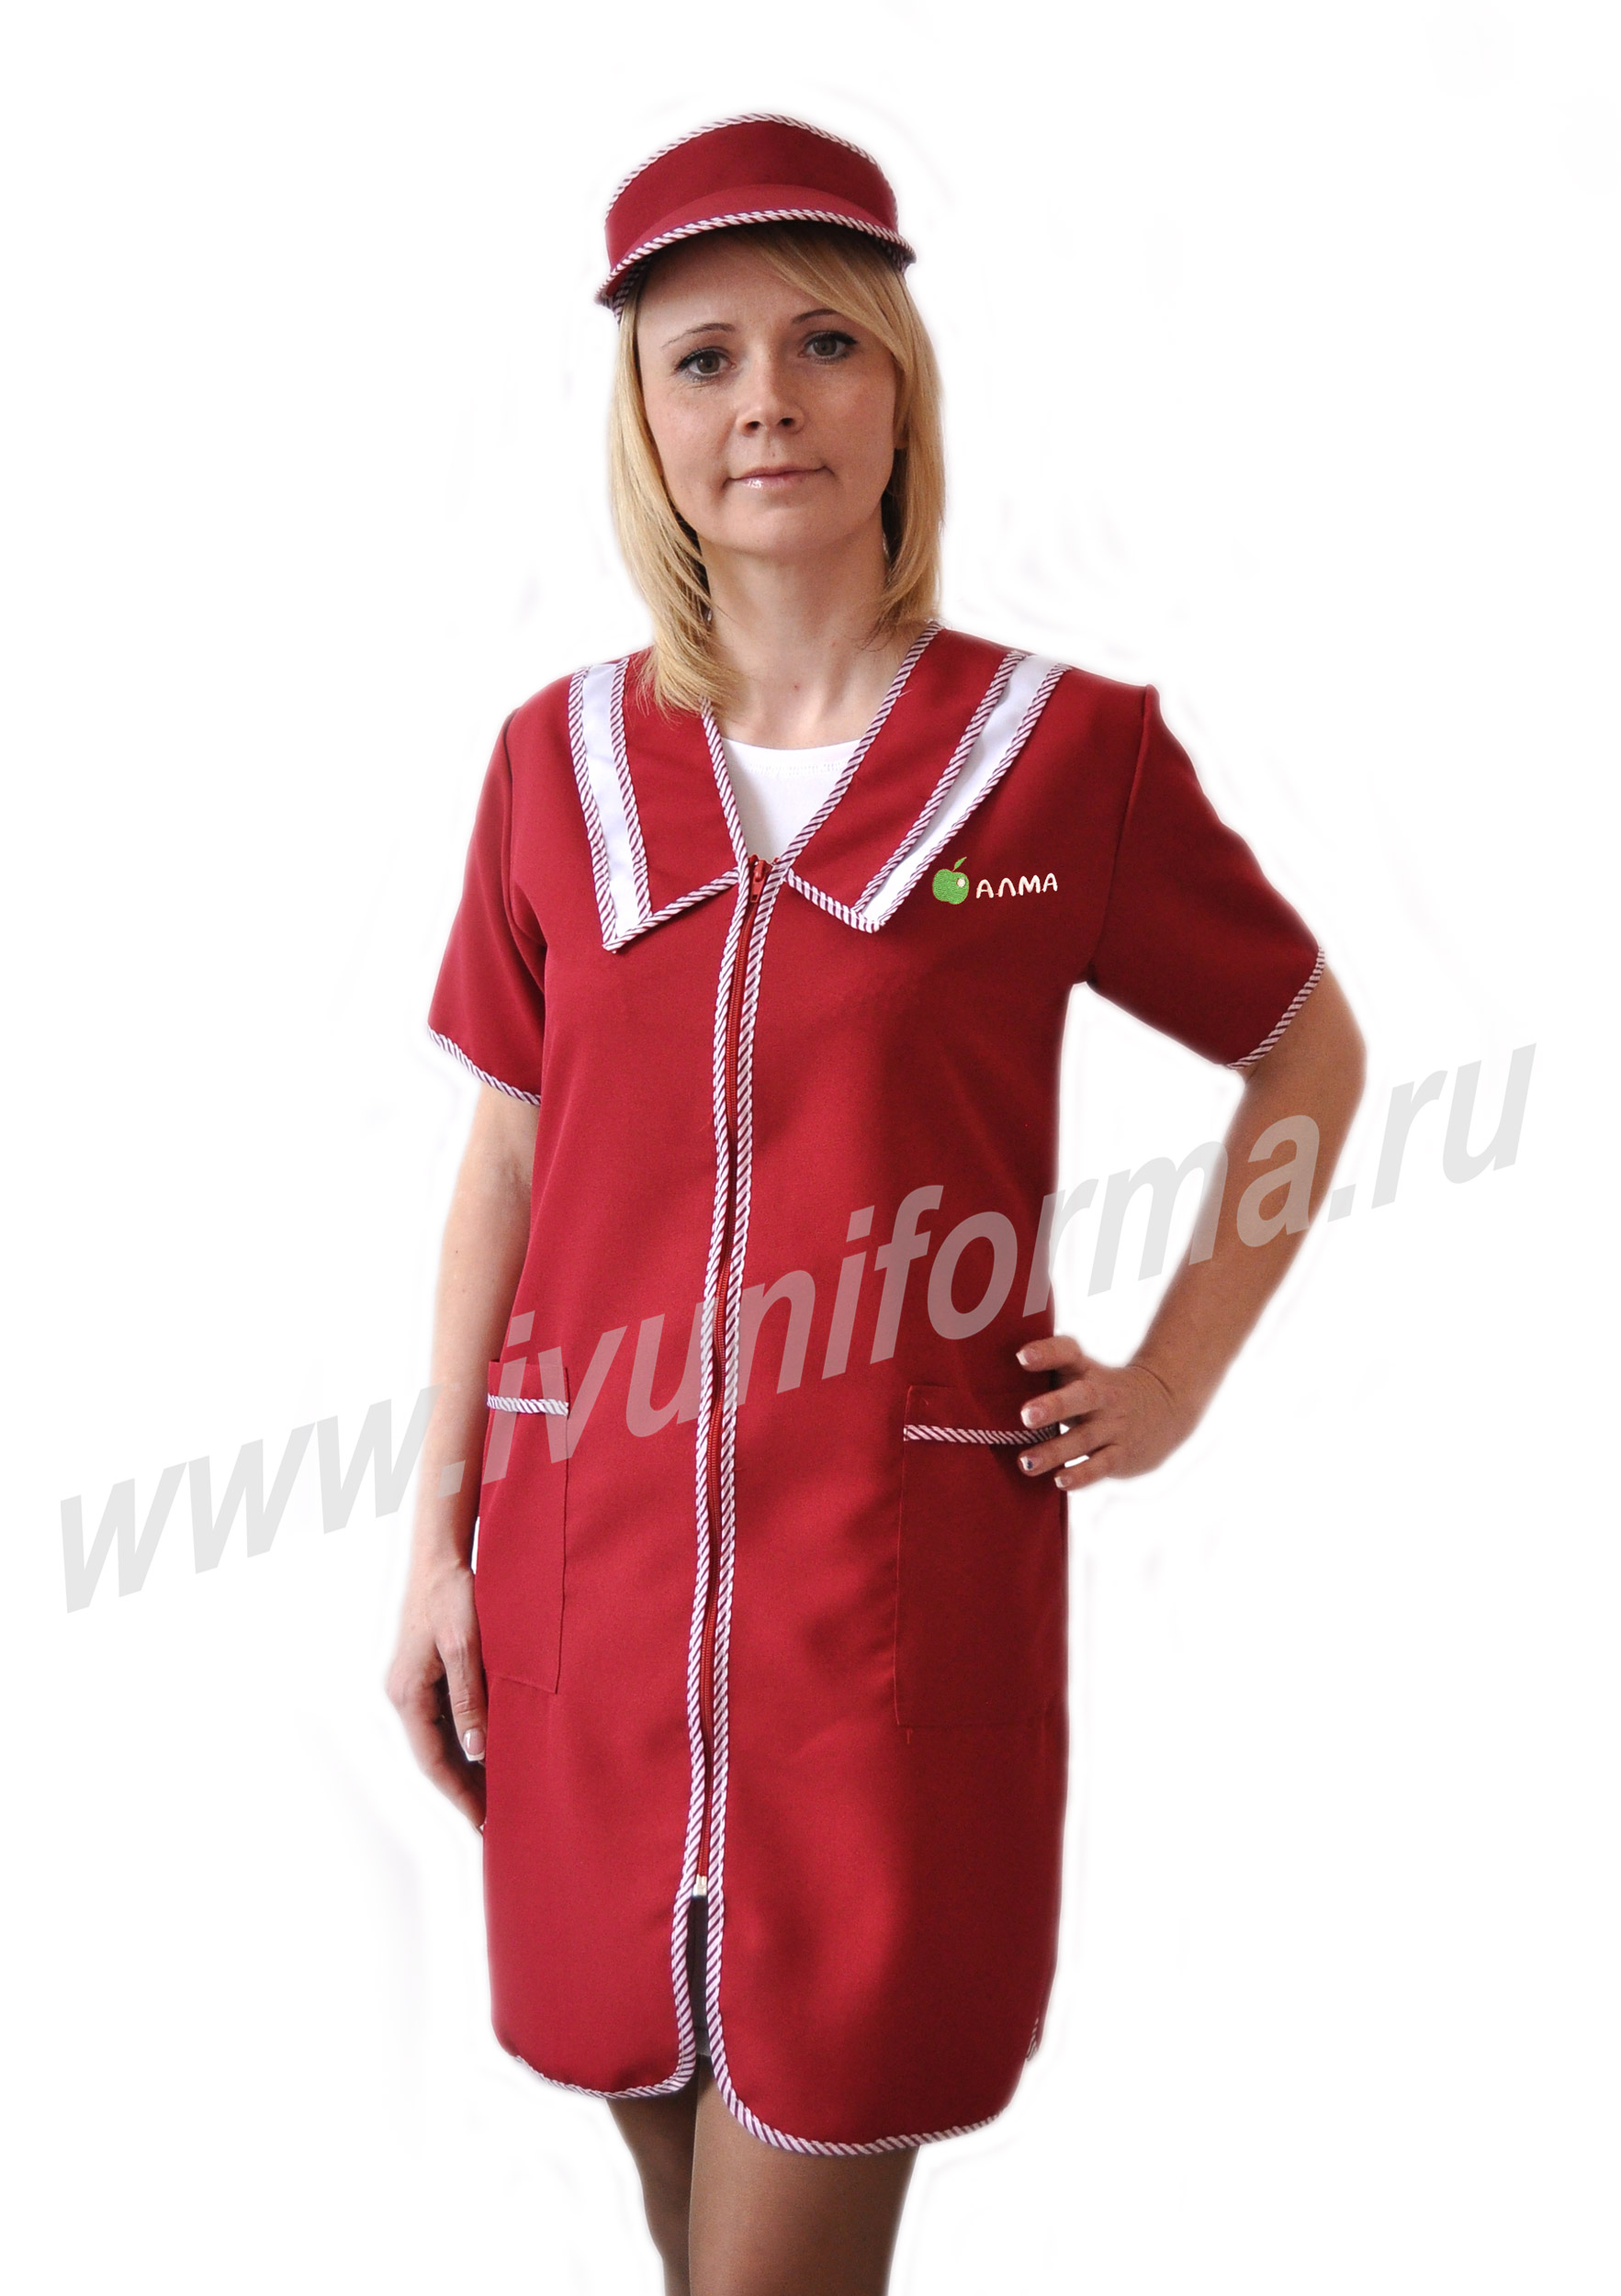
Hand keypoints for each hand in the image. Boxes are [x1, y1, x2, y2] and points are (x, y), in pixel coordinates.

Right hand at [385, 1564, 488, 1831]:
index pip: (433, 1761)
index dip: (459, 1794)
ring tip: (498, 1795)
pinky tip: (490, 1753)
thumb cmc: (453, 1596)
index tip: (483, 1823)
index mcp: (407, 1694)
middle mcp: (404, 1695)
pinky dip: (466, 1742)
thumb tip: (475, 1749)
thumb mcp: (466, 1646)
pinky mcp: (428, 1676)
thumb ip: (469, 1698)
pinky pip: (445, 1721)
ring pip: (440, 1741)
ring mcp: (414, 1686)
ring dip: (467, 1768)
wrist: (441, 1558)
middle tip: (497, 1820)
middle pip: (435, 1756)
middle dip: (464, 1789)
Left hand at [1012, 1334, 1193, 1491]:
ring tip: (1026, 1463)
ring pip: (1084, 1438)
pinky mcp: (1122, 1454)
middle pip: (1081, 1397)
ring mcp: (1114, 1426)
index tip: (1022, 1357)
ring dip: (1054, 1451)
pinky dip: (1081, 1475)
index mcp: (1086, 1370)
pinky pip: (1101, 1465)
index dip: (1046, 1353)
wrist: (1165, 1405)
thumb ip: (1046, 1371)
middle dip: (1054, 1406)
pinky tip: (1060, 1482)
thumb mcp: (1081, 1373)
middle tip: (1024, 1416)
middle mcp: (1101, 1396)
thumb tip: (986, 1374)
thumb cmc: (1099, 1391)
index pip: (1067, 1353)